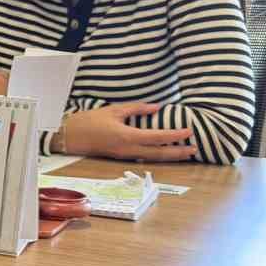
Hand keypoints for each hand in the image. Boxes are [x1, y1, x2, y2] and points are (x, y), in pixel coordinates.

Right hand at [60, 103, 194, 161]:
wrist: (69, 137)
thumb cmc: (88, 122)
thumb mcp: (113, 111)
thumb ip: (136, 109)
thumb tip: (156, 107)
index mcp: (127, 137)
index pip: (157, 137)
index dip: (175, 135)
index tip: (189, 131)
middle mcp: (128, 150)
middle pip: (159, 154)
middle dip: (179, 152)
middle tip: (195, 149)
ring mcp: (125, 155)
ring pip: (153, 158)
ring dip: (170, 156)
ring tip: (185, 153)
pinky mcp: (122, 156)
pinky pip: (144, 158)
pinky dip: (158, 155)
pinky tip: (164, 152)